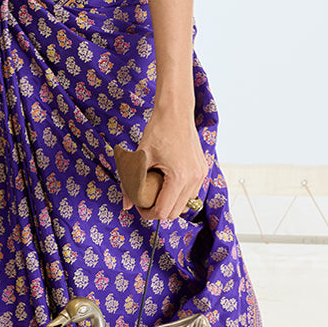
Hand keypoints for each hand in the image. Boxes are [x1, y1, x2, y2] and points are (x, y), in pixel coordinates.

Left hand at [122, 106, 208, 223]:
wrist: (176, 112)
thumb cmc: (158, 131)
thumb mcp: (140, 158)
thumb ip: (131, 183)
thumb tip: (125, 204)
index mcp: (179, 177)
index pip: (164, 211)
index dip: (148, 214)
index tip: (138, 206)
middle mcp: (194, 179)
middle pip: (176, 213)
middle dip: (159, 211)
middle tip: (144, 201)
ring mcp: (201, 175)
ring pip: (185, 204)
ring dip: (170, 203)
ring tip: (156, 192)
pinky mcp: (202, 170)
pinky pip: (191, 192)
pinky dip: (179, 194)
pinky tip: (167, 184)